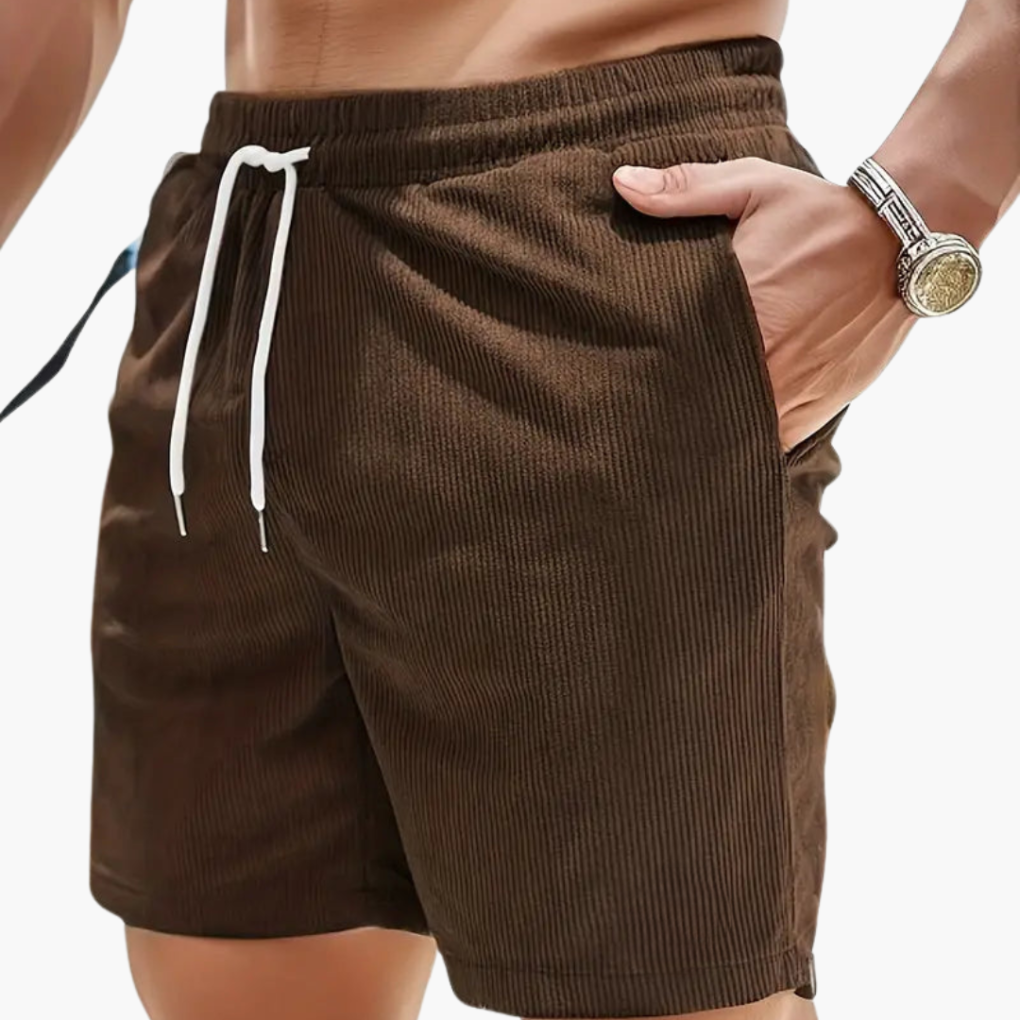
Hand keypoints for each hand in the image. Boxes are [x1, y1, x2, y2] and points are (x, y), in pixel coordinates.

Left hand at [612, 157, 919, 453]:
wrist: (903, 241)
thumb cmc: (821, 214)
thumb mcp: (753, 187)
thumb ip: (684, 190)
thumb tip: (621, 184)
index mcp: (740, 310)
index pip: (673, 359)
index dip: (646, 372)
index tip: (622, 377)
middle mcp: (766, 359)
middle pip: (700, 403)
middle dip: (672, 407)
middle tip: (639, 410)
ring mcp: (793, 390)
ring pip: (735, 431)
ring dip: (710, 430)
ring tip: (677, 431)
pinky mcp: (817, 407)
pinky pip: (772, 442)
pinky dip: (749, 442)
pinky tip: (726, 437)